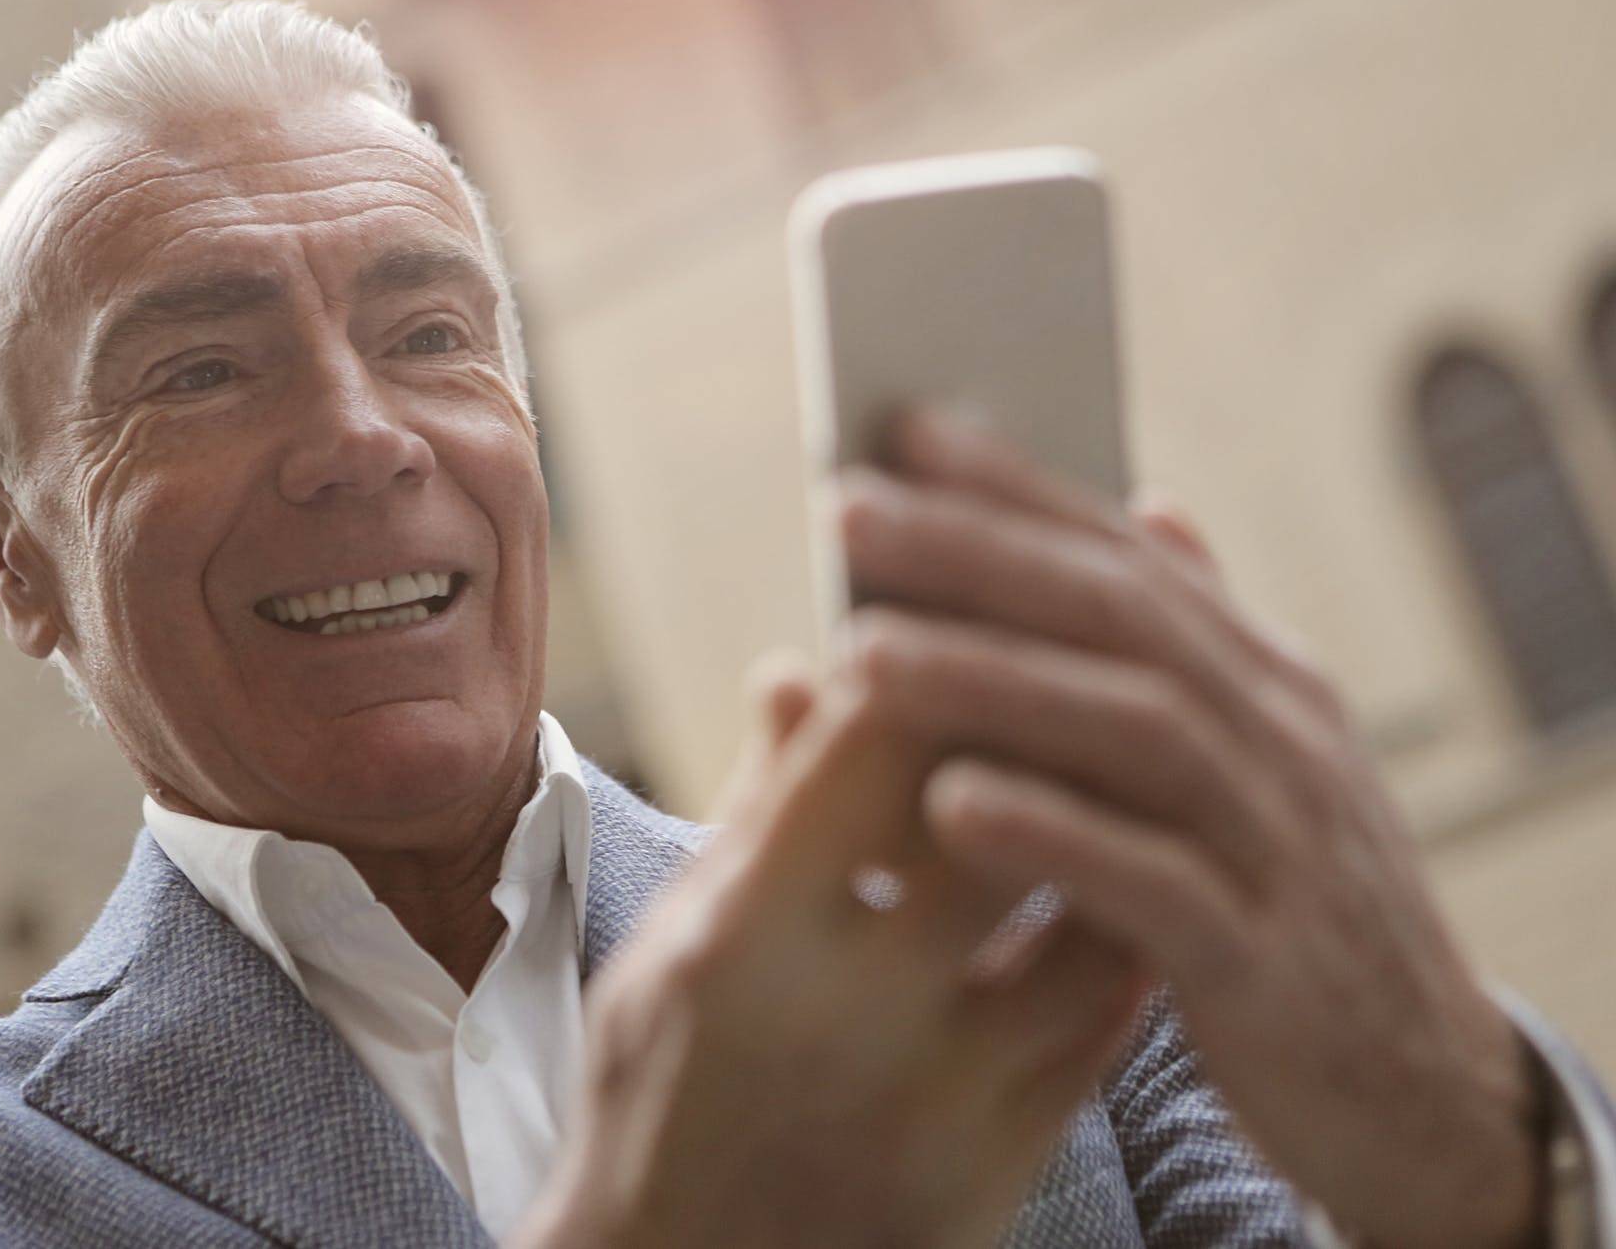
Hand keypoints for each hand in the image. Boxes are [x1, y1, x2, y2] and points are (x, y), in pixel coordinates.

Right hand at [512, 659, 1144, 1248]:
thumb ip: (756, 809)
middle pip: (1007, 815)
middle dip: (1042, 726)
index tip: (958, 604)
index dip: (933, 650)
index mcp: (745, 937)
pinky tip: (1115, 887)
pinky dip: (1118, 942)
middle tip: (1070, 664)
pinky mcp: (1003, 1169)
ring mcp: (941, 1099)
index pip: (877, 743)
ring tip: (1115, 767)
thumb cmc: (656, 1097)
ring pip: (1089, 921)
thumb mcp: (670, 945)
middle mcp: (852, 1013)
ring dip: (1107, 831)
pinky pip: (1107, 1028)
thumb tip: (799, 671)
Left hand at [832, 406, 1542, 1248]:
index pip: (1127, 557)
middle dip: (978, 555)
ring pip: (1133, 730)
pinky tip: (948, 804)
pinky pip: (1151, 885)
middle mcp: (1279, 741)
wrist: (1428, 1093)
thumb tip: (1146, 510)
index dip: (1016, 488)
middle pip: (1119, 619)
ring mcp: (1280, 847)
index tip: (902, 428)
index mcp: (1264, 684)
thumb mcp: (1261, 762)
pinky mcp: (1264, 964)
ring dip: (992, 678)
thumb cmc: (1296, 907)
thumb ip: (1196, 643)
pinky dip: (1053, 836)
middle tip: (846, 511)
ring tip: (863, 650)